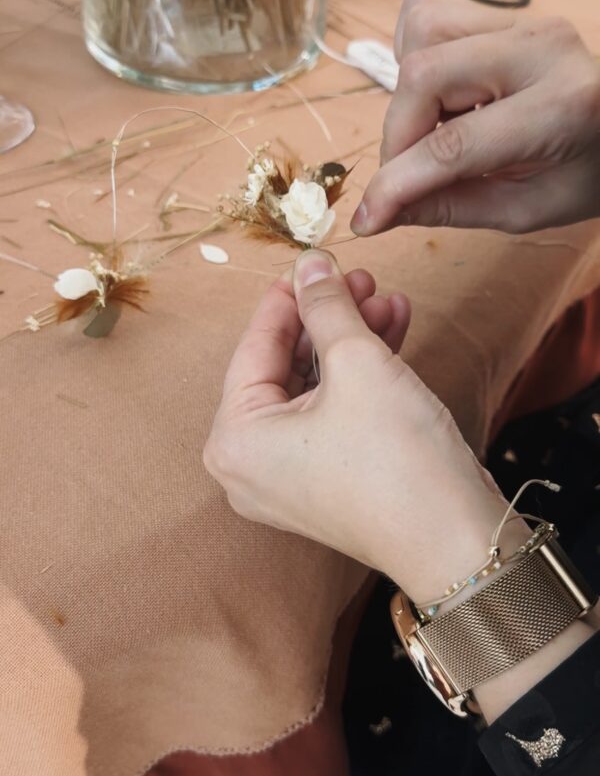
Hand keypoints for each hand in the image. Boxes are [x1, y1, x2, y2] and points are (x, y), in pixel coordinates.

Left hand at [204, 249, 517, 602]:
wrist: (457, 540)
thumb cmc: (397, 459)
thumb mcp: (357, 362)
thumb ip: (326, 306)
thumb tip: (310, 264)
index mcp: (235, 440)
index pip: (254, 347)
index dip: (288, 297)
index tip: (311, 262)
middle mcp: (251, 465)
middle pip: (287, 366)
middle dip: (329, 317)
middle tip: (360, 279)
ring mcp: (289, 477)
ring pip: (315, 386)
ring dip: (352, 339)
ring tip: (386, 298)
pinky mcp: (327, 481)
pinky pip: (333, 413)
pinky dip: (361, 375)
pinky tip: (395, 329)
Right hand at [350, 0, 599, 234]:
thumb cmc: (585, 174)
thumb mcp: (525, 210)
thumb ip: (450, 207)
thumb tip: (377, 213)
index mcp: (561, 108)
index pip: (454, 144)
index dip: (398, 183)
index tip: (368, 218)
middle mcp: (540, 47)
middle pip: (424, 72)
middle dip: (397, 133)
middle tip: (408, 173)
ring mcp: (522, 18)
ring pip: (422, 31)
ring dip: (408, 92)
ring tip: (433, 127)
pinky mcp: (503, 10)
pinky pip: (430, 14)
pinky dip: (416, 56)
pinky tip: (441, 92)